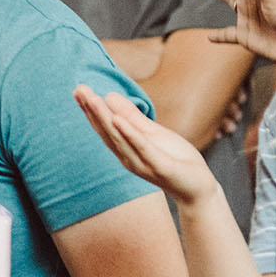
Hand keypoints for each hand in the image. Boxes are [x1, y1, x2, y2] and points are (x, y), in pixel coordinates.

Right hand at [75, 85, 221, 206]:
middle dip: (92, 110)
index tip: (78, 90)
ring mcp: (142, 163)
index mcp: (126, 149)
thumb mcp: (153, 133)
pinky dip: (129, 134)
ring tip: (93, 99)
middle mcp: (128, 157)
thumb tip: (109, 96)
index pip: (105, 127)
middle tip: (79, 89)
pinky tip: (118, 120)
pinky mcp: (159, 167)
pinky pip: (142, 148)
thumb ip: (133, 117)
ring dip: (105, 118)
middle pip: (107, 131)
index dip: (91, 110)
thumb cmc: (175, 159)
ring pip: (119, 139)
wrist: (197, 187)